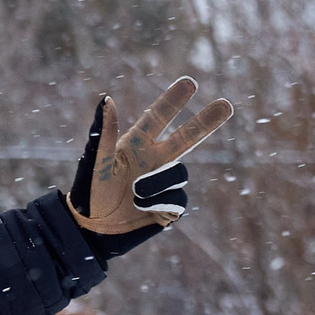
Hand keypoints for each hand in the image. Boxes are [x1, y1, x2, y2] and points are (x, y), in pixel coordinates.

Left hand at [64, 77, 233, 236]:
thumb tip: (106, 99)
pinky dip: (160, 203)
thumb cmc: (88, 194)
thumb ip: (103, 133)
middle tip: (226, 105)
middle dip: (207, 122)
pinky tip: (142, 208)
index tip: (189, 83)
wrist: (92, 232)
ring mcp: (165, 182)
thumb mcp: (95, 163)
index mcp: (136, 145)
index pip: (158, 118)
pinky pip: (178, 199)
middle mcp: (155, 159)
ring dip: (157, 183)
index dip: (173, 101)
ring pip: (179, 173)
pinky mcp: (171, 205)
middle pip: (188, 136)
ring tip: (134, 194)